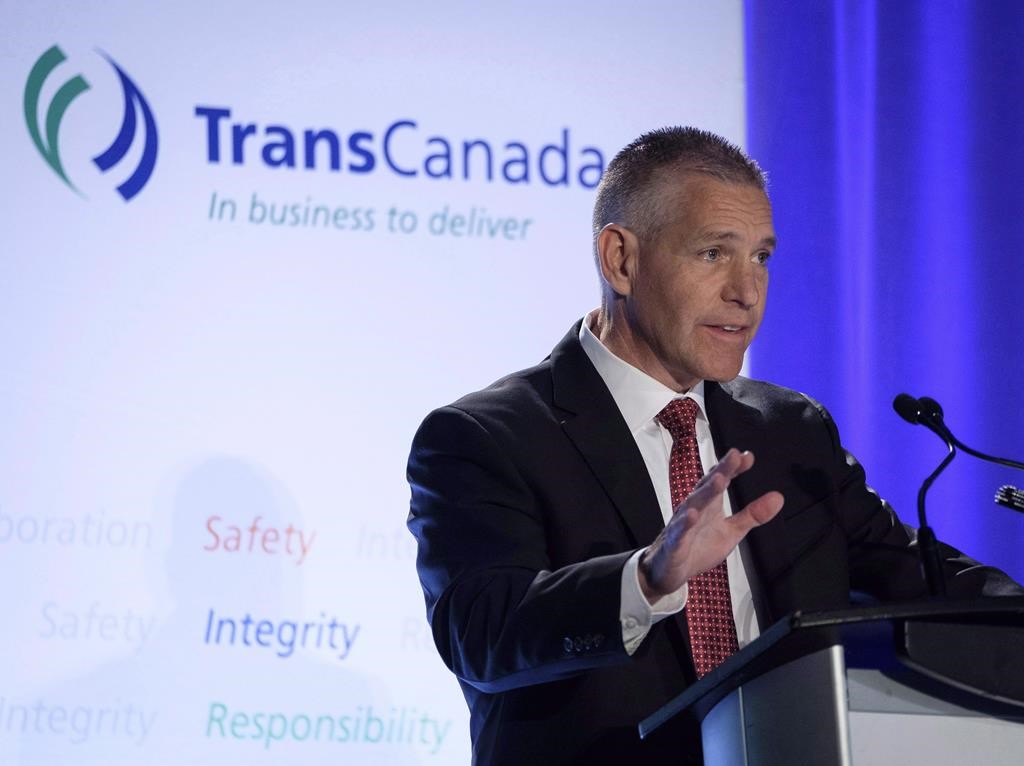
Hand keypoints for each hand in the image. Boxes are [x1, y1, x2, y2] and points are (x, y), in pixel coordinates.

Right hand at [638, 448, 783, 602]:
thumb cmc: (699, 546)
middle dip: (721, 470)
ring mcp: (683, 524)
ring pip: (694, 504)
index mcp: (710, 503)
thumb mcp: (732, 531)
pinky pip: (679, 532)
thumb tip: (778, 497)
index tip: (748, 457)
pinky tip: (692, 516)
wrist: (669, 570)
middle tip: (734, 456)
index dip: (733, 468)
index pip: (721, 479)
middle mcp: (695, 508)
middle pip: (708, 486)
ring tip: (718, 480)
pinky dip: (685, 523)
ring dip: (705, 492)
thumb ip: (752, 514)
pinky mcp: (674, 543)